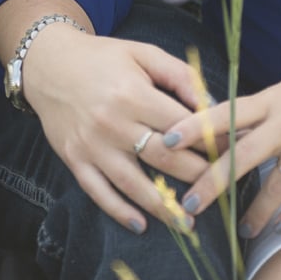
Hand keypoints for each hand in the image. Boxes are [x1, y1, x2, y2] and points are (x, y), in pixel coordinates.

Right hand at [22, 24, 212, 232]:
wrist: (48, 64)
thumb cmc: (102, 58)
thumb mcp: (144, 54)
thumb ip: (180, 76)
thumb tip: (212, 106)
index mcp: (132, 94)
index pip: (181, 127)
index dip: (210, 142)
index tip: (232, 154)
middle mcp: (112, 123)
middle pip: (163, 159)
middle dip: (196, 177)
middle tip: (221, 192)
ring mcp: (91, 145)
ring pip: (133, 183)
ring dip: (163, 207)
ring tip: (188, 223)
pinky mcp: (74, 159)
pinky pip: (98, 191)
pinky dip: (119, 211)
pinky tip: (141, 225)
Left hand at [162, 51, 280, 237]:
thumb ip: (265, 111)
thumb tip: (230, 134)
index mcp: (274, 97)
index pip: (227, 112)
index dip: (196, 125)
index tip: (167, 139)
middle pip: (241, 154)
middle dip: (211, 183)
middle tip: (189, 206)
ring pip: (276, 185)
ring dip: (257, 213)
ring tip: (244, 230)